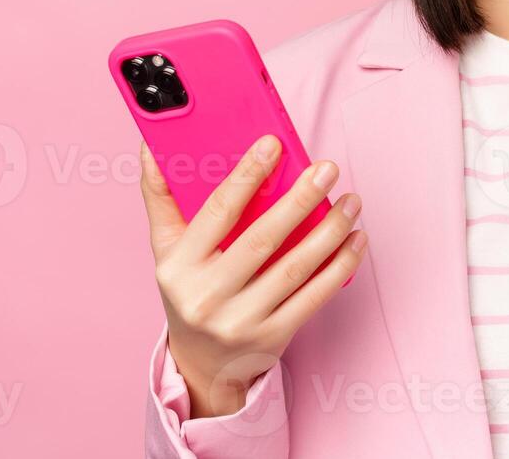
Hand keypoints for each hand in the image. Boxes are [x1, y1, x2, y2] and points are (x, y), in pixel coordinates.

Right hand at [139, 134, 368, 417]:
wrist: (202, 363)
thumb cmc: (190, 289)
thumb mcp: (166, 250)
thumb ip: (161, 198)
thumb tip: (152, 146)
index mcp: (179, 267)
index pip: (217, 212)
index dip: (246, 176)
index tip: (273, 144)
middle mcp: (207, 297)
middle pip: (262, 239)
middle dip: (300, 200)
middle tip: (327, 168)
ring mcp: (242, 321)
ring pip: (295, 268)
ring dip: (330, 231)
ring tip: (351, 201)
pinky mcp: (274, 337)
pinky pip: (314, 296)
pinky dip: (340, 265)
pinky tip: (356, 238)